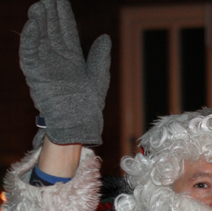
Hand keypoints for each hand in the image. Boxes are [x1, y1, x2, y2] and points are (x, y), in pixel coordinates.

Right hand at [19, 0, 110, 147]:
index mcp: (71, 57)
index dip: (62, 16)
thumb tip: (105, 37)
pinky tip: (34, 24)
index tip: (60, 0)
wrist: (80, 121)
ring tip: (40, 6)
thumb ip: (100, 56)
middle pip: (51, 31)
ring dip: (39, 22)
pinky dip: (31, 39)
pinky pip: (30, 53)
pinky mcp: (35, 73)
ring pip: (39, 38)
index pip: (65, 31)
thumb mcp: (98, 76)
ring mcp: (45, 65)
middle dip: (49, 14)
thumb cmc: (90, 103)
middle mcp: (56, 58)